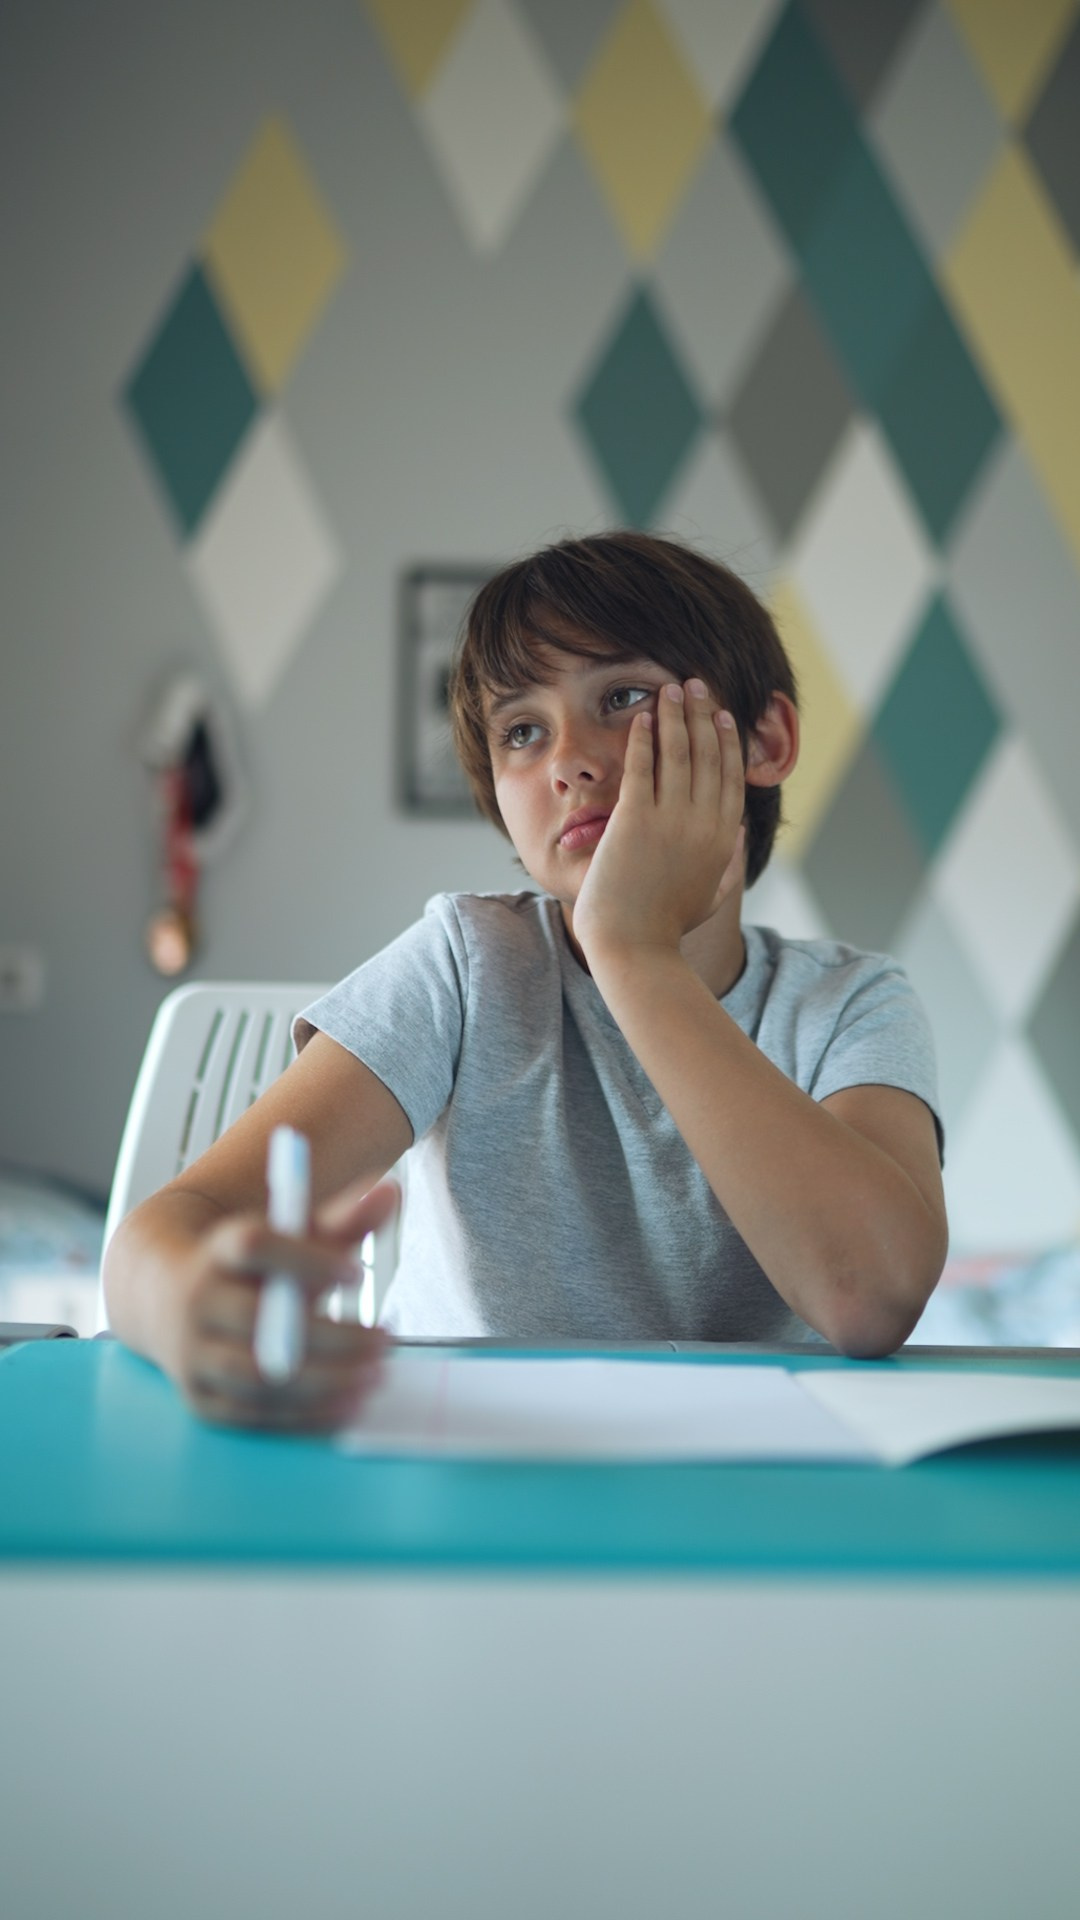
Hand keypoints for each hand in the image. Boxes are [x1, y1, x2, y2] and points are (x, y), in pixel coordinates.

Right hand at [172, 1179, 398, 1431]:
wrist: (163, 1295)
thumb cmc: (246, 1263)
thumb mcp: (288, 1234)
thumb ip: (341, 1219)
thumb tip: (392, 1193)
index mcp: (217, 1250)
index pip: (254, 1246)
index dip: (306, 1258)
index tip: (357, 1272)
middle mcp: (197, 1301)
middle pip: (258, 1320)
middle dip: (331, 1335)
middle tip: (386, 1338)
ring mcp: (192, 1354)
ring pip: (258, 1376)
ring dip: (325, 1381)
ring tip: (376, 1374)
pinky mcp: (200, 1399)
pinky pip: (256, 1414)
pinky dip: (306, 1415)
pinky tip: (351, 1402)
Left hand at [571, 677, 745, 963]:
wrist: (634, 947)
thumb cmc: (666, 928)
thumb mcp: (710, 896)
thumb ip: (730, 864)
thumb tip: (741, 834)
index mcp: (723, 841)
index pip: (729, 778)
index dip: (726, 742)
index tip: (722, 715)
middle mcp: (703, 824)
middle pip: (707, 756)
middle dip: (702, 714)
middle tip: (696, 684)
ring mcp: (670, 821)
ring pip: (678, 754)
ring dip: (675, 716)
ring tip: (670, 688)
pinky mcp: (635, 821)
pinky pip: (642, 768)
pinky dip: (645, 739)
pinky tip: (643, 717)